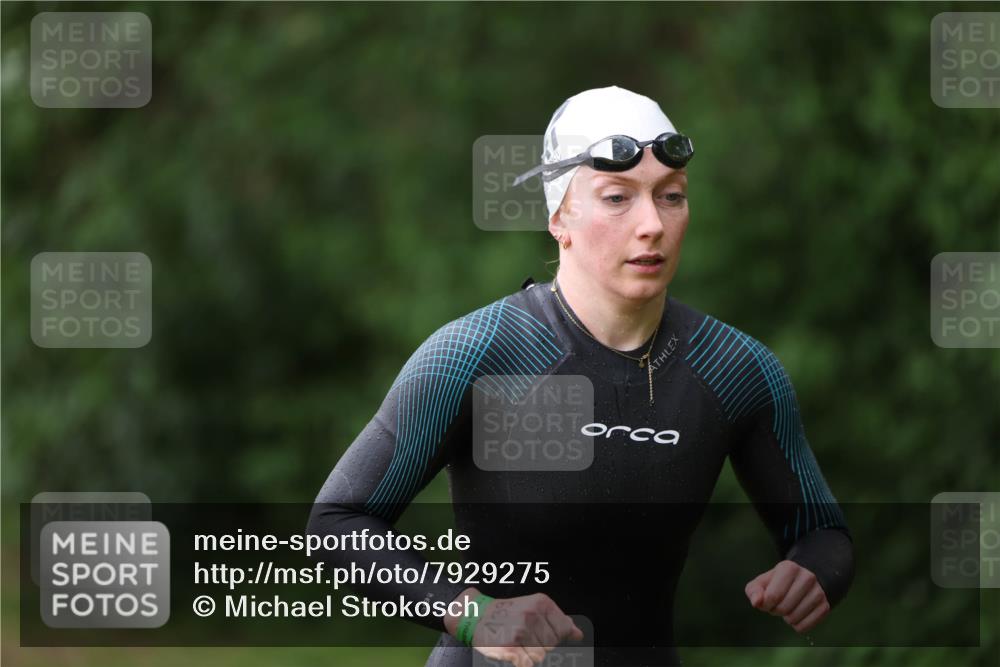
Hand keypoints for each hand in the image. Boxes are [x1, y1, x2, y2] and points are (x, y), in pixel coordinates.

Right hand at [446, 589, 583, 666]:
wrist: (477, 616)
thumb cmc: (507, 613)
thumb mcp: (534, 608)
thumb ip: (558, 621)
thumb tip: (578, 634)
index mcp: (541, 603)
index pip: (564, 630)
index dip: (555, 638)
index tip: (543, 635)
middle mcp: (532, 616)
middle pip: (552, 645)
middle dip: (541, 646)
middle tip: (526, 639)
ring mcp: (521, 632)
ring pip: (540, 656)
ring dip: (530, 654)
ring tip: (519, 644)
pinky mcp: (510, 648)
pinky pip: (527, 663)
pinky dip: (522, 660)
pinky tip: (514, 652)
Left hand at [744, 560, 830, 633]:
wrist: (803, 581)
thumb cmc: (777, 583)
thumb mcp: (762, 582)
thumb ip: (754, 591)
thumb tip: (757, 602)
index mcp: (789, 568)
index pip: (772, 596)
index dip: (765, 604)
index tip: (765, 602)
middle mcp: (807, 577)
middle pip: (783, 608)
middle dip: (775, 610)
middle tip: (778, 604)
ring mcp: (819, 592)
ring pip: (794, 618)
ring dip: (786, 618)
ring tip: (788, 607)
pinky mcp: (825, 606)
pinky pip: (805, 626)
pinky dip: (797, 625)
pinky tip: (797, 614)